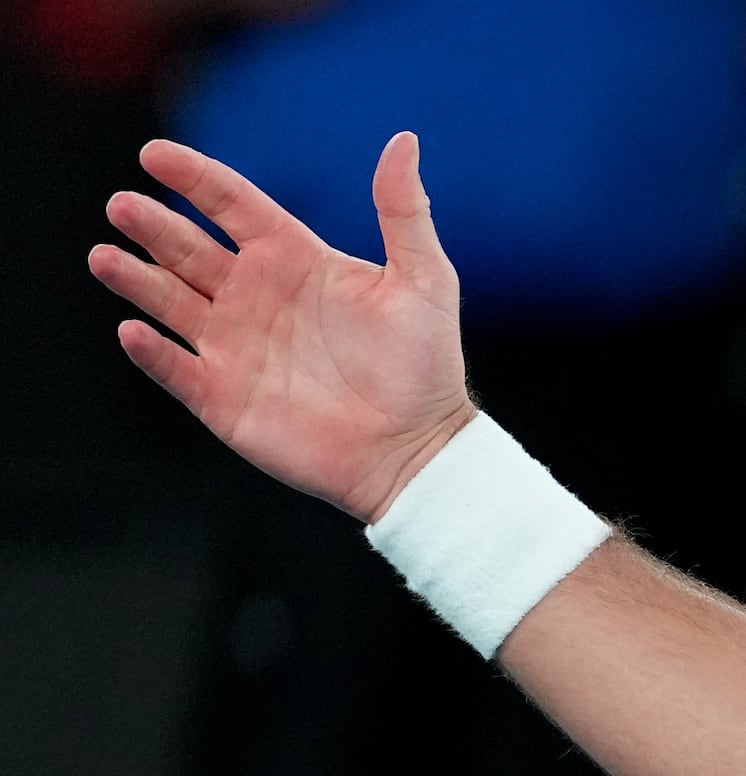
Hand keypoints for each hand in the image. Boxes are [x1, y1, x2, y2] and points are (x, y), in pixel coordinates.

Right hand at [86, 132, 476, 523]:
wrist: (418, 450)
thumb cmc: (426, 365)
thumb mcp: (425, 281)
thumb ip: (403, 212)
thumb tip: (404, 140)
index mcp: (294, 260)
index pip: (231, 205)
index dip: (193, 178)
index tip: (154, 154)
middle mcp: (255, 297)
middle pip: (187, 249)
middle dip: (152, 225)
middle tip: (123, 205)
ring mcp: (234, 347)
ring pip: (167, 301)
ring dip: (135, 279)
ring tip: (104, 256)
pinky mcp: (223, 397)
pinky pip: (174, 367)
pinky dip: (152, 351)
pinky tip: (134, 329)